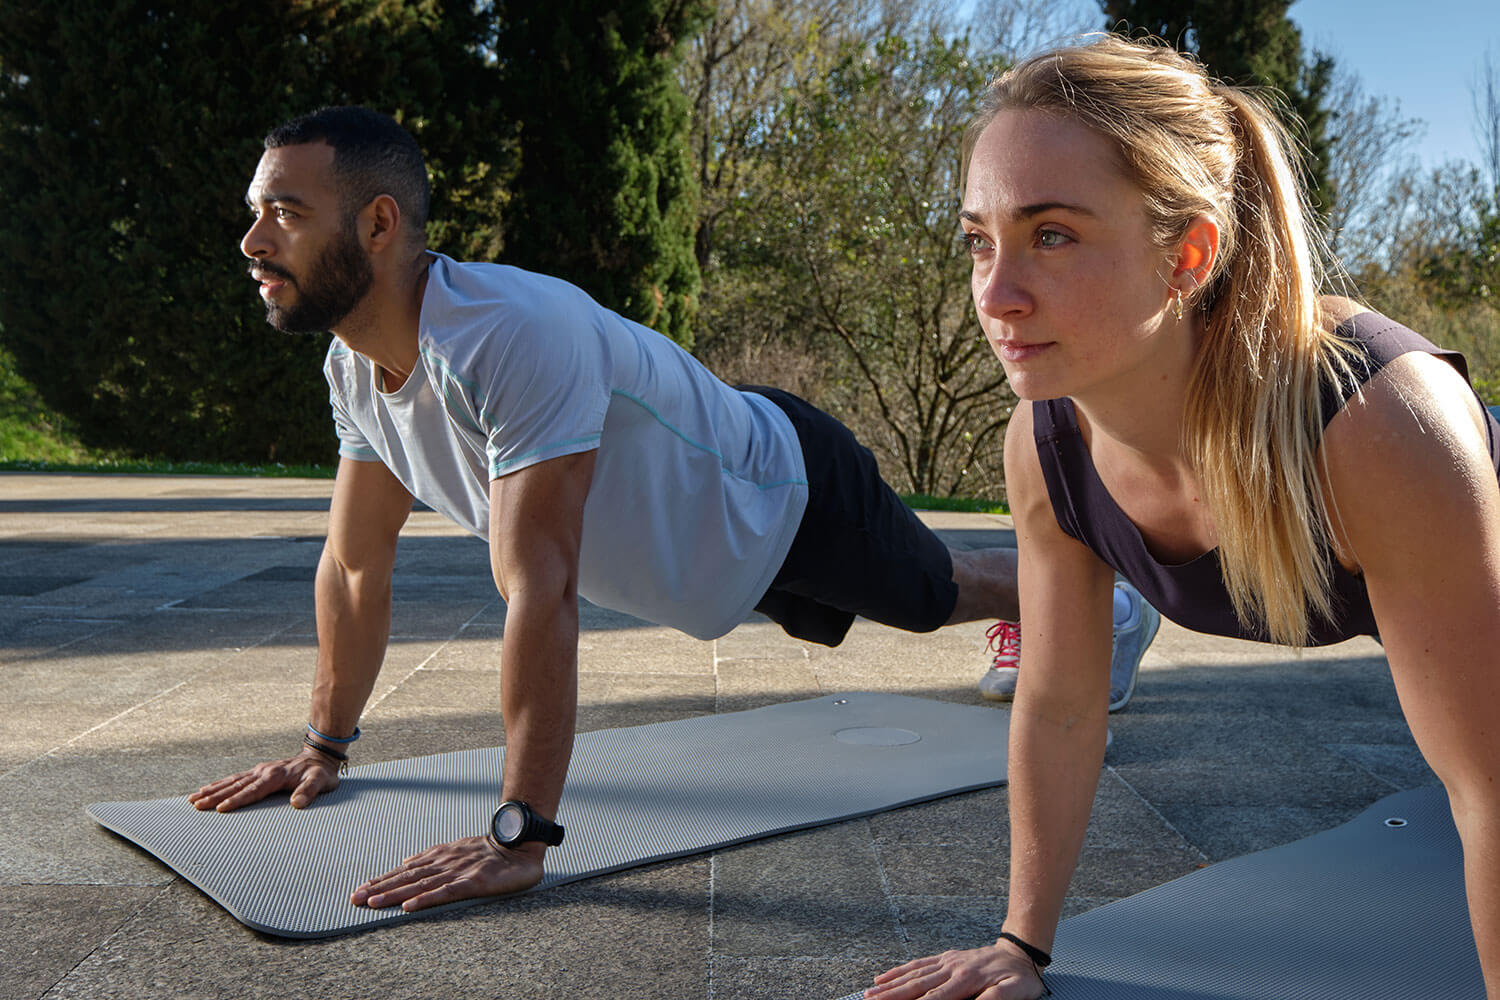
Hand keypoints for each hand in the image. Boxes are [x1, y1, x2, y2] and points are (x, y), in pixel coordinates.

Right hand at [188, 748, 340, 811]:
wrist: (319, 756)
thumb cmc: (320, 773)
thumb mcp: (321, 781)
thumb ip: (309, 791)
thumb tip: (297, 803)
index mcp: (276, 776)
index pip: (253, 791)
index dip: (237, 800)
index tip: (221, 809)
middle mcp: (263, 771)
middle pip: (236, 786)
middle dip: (215, 796)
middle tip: (196, 805)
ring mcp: (259, 770)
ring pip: (231, 781)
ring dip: (212, 790)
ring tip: (193, 798)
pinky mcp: (258, 772)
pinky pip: (235, 778)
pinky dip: (220, 784)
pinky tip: (207, 789)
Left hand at [350, 837, 544, 911]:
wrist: (520, 845)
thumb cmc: (490, 850)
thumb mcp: (457, 848)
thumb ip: (432, 857)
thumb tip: (406, 862)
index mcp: (440, 856)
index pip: (405, 869)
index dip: (383, 879)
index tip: (361, 888)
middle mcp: (444, 862)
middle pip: (406, 877)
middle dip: (379, 888)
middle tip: (355, 898)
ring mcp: (457, 871)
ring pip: (420, 885)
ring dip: (394, 894)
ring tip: (372, 903)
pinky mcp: (472, 882)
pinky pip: (446, 892)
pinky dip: (426, 899)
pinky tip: (409, 906)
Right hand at [865, 942, 1046, 999]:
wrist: (1019, 952)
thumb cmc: (1018, 978)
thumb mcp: (1014, 991)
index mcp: (966, 980)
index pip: (935, 998)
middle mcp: (951, 969)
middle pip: (916, 985)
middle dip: (891, 996)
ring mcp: (946, 962)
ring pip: (913, 975)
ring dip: (890, 985)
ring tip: (869, 993)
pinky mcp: (945, 958)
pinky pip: (918, 964)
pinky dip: (899, 971)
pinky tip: (884, 977)